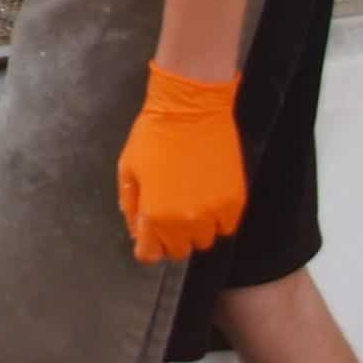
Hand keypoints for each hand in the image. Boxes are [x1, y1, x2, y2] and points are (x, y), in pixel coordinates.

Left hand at [115, 64, 246, 263]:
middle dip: (171, 236)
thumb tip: (137, 231)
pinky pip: (227, 226)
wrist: (191, 107)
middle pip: (180, 250)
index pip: (151, 254)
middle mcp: (184, 221)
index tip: (149, 234)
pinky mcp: (234, 201)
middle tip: (170, 213)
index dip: (148, 245)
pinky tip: (209, 198)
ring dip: (196, 228)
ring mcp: (212, 212)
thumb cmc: (154, 134)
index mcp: (154, 215)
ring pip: (205, 240)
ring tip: (191, 203)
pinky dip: (218, 218)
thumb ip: (130, 205)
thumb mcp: (128, 168)